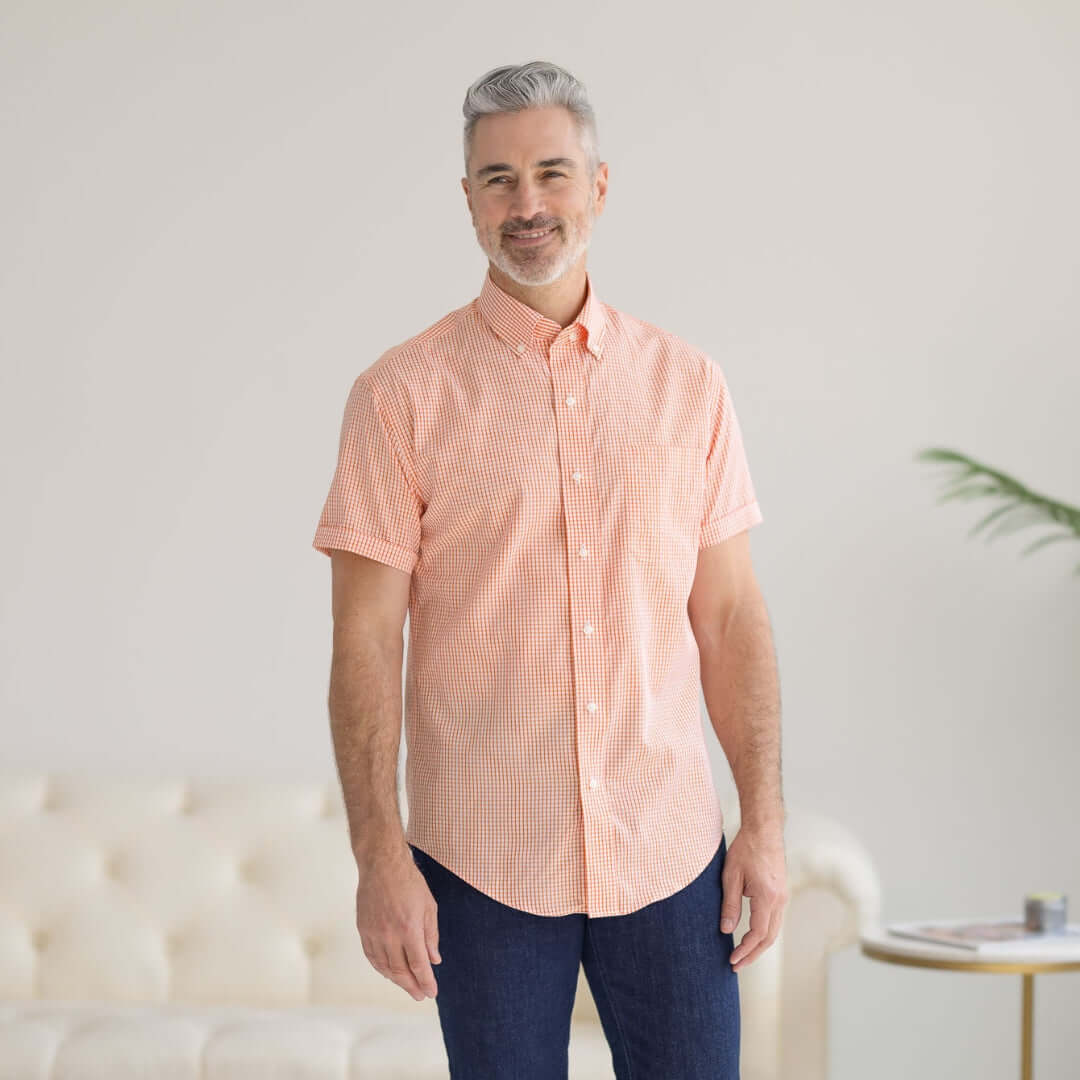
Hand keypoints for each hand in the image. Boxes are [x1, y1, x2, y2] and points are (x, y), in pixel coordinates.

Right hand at [355, 847, 440, 1000]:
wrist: (382, 865)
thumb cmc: (410, 882)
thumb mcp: (429, 906)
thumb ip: (431, 935)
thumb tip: (434, 960)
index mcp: (409, 928)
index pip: (418, 965)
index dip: (425, 981)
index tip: (431, 992)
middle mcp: (389, 934)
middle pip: (400, 971)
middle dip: (412, 986)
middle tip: (420, 995)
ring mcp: (374, 933)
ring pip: (384, 967)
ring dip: (396, 980)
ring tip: (407, 986)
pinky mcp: (363, 929)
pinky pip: (371, 956)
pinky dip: (380, 968)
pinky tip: (388, 973)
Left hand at [720, 824, 787, 971]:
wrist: (764, 829)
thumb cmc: (746, 848)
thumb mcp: (731, 875)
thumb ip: (729, 904)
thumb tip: (726, 930)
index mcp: (767, 897)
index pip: (758, 934)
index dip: (745, 950)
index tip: (732, 960)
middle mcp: (780, 900)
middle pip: (769, 938)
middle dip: (753, 954)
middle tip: (736, 965)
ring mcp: (783, 896)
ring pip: (774, 930)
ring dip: (759, 945)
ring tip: (742, 955)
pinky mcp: (782, 892)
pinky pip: (775, 919)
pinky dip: (764, 932)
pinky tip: (752, 936)